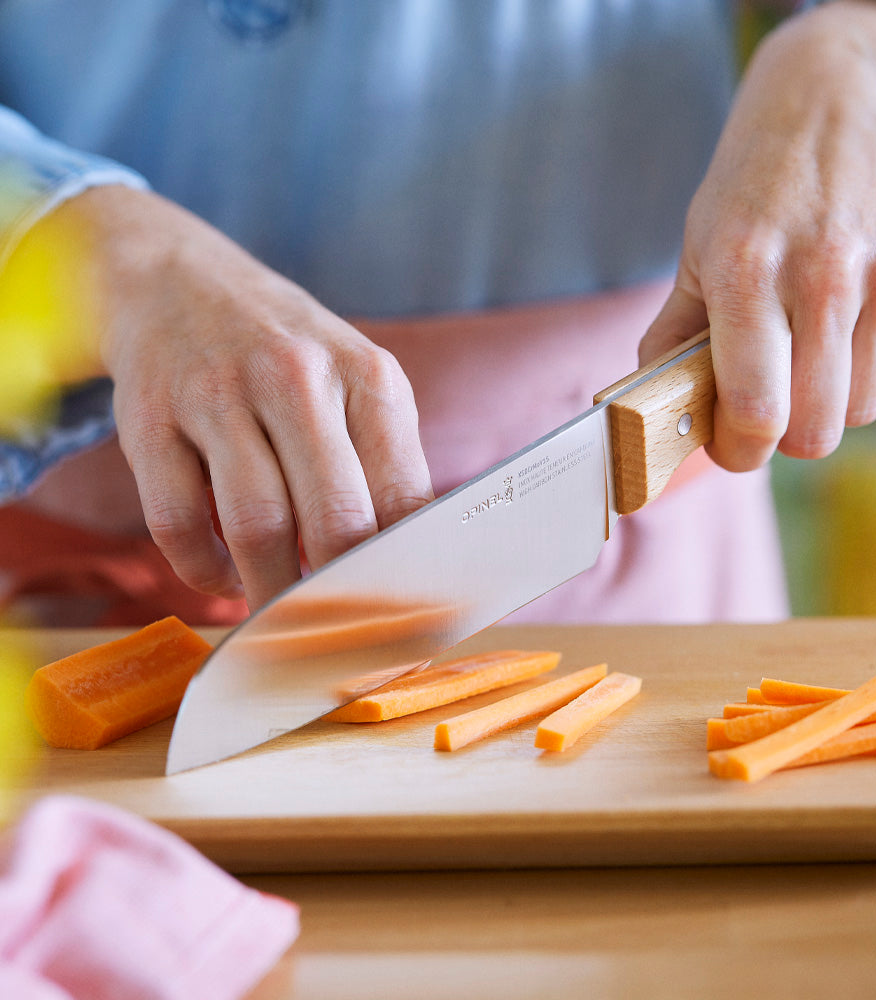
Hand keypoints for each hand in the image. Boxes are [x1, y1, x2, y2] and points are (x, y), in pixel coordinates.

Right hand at [66, 186, 433, 611]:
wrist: (179, 281)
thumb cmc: (289, 356)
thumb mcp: (355, 384)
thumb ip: (383, 467)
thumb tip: (405, 571)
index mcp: (369, 377)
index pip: (403, 500)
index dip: (403, 576)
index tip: (401, 624)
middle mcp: (297, 377)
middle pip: (335, 519)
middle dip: (340, 596)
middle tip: (338, 636)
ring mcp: (217, 393)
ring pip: (257, 526)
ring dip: (270, 592)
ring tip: (278, 617)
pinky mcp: (149, 416)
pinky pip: (176, 521)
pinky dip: (201, 568)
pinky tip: (221, 575)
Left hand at [639, 0, 875, 470]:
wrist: (837, 97)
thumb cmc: (751, 188)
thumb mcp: (696, 251)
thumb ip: (674, 337)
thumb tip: (652, 412)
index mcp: (747, 273)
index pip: (755, 411)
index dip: (739, 451)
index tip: (731, 447)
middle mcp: (822, 274)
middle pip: (817, 428)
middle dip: (784, 437)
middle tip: (767, 411)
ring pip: (864, 406)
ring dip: (829, 402)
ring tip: (804, 359)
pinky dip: (869, 365)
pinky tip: (845, 323)